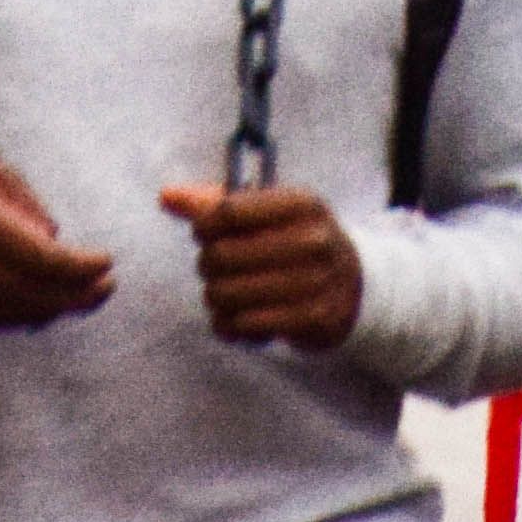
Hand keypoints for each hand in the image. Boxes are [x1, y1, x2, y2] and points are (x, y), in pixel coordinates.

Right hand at [0, 153, 115, 327]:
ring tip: (84, 297)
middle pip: (37, 294)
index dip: (81, 267)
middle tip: (105, 287)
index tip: (105, 262)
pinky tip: (46, 304)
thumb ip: (30, 207)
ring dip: (58, 309)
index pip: (43, 258)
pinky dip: (26, 315)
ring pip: (19, 314)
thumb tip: (57, 240)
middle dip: (80, 295)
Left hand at [157, 183, 367, 347]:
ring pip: (227, 294)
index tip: (204, 233)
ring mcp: (316, 281)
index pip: (228, 212)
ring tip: (223, 294)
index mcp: (301, 203)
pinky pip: (245, 325)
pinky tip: (238, 317)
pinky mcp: (313, 319)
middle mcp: (313, 239)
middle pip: (222, 255)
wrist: (354, 286)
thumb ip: (215, 202)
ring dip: (215, 297)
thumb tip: (167, 196)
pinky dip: (231, 325)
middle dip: (207, 264)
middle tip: (215, 268)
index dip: (203, 225)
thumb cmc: (296, 240)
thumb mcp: (269, 211)